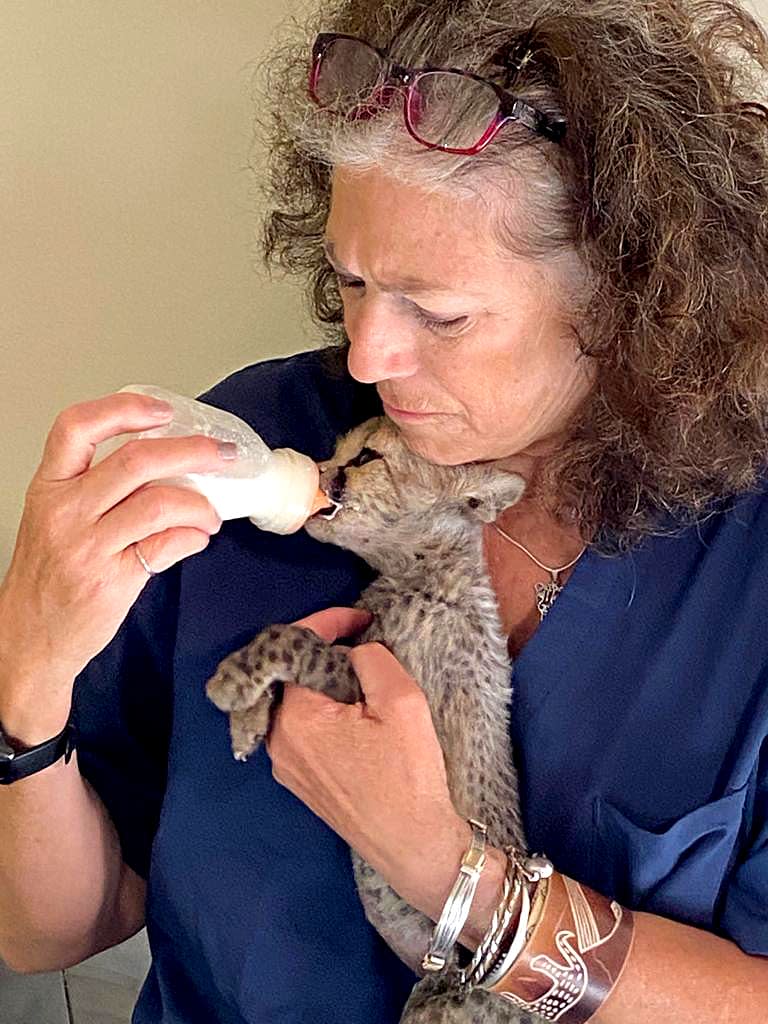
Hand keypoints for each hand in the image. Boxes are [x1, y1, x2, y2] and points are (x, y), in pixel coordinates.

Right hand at [0, 391, 226, 728]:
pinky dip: (194, 536)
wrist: (28, 635)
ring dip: (201, 504)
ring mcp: (87, 546)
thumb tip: (167, 463)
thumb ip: (95, 487)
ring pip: (160, 502)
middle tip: (220, 453)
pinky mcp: (112, 579)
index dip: (124, 408)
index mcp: (49, 486)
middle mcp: (65, 510)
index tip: (163, 409)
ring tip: (212, 513)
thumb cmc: (47, 574)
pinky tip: (199, 537)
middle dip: (191, 450)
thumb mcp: (53, 516)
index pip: (77, 426)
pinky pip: (168, 545)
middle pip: (136, 459)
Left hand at [266, 606, 468, 910]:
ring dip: (326, 683)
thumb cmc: (408, 776)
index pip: (296, 648)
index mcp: (295, 717)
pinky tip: (356, 714)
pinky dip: (324, 710)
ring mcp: (284, 764)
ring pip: (297, 702)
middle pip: (293, 675)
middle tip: (364, 646)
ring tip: (364, 679)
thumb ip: (372, 659)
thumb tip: (354, 651)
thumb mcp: (402, 702)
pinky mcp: (299, 781)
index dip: (328, 622)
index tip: (362, 618)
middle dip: (326, 653)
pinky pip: (302, 729)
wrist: (414, 846)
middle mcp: (277, 740)